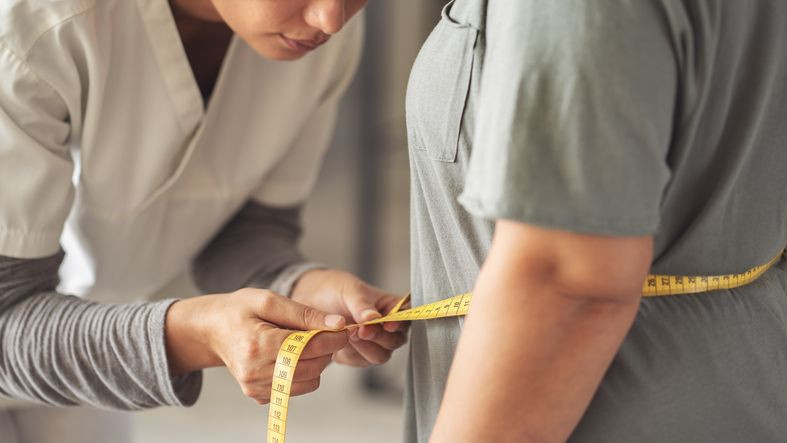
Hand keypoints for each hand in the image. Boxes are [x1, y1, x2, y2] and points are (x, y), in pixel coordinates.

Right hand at [165, 288, 348, 403]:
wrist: (212, 330)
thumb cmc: (239, 310)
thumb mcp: (269, 300)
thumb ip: (304, 313)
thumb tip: (336, 324)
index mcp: (257, 344)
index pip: (308, 347)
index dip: (332, 338)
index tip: (343, 328)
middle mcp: (255, 372)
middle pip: (311, 367)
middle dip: (326, 350)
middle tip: (326, 333)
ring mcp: (255, 387)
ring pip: (308, 382)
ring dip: (316, 363)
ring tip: (307, 343)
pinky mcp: (257, 395)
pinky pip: (295, 389)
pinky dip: (302, 373)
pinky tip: (293, 356)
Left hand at [290, 269, 408, 367]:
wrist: (310, 300)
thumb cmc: (335, 289)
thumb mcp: (349, 290)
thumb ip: (362, 305)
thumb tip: (374, 318)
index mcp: (391, 307)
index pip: (406, 317)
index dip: (400, 324)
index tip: (387, 324)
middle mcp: (387, 328)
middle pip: (395, 341)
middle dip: (379, 338)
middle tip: (361, 330)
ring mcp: (373, 344)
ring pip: (380, 356)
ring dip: (364, 348)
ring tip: (348, 334)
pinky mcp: (358, 356)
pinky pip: (360, 362)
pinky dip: (350, 354)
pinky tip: (339, 343)